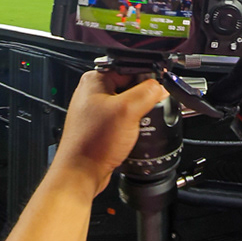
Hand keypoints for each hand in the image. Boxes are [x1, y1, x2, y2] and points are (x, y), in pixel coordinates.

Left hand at [50, 71, 170, 196]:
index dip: (147, 78)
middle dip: (143, 98)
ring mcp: (96, 110)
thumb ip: (147, 93)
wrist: (81, 172)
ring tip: (137, 124)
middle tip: (147, 110)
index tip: (158, 90)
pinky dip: (130, 125)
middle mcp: (92, 93)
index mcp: (94, 80)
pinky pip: (122, 119)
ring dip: (138, 113)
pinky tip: (132, 134)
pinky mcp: (100, 126)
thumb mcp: (128, 111)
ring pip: (127, 104)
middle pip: (130, 86)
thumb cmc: (92, 143)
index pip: (130, 67)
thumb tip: (160, 87)